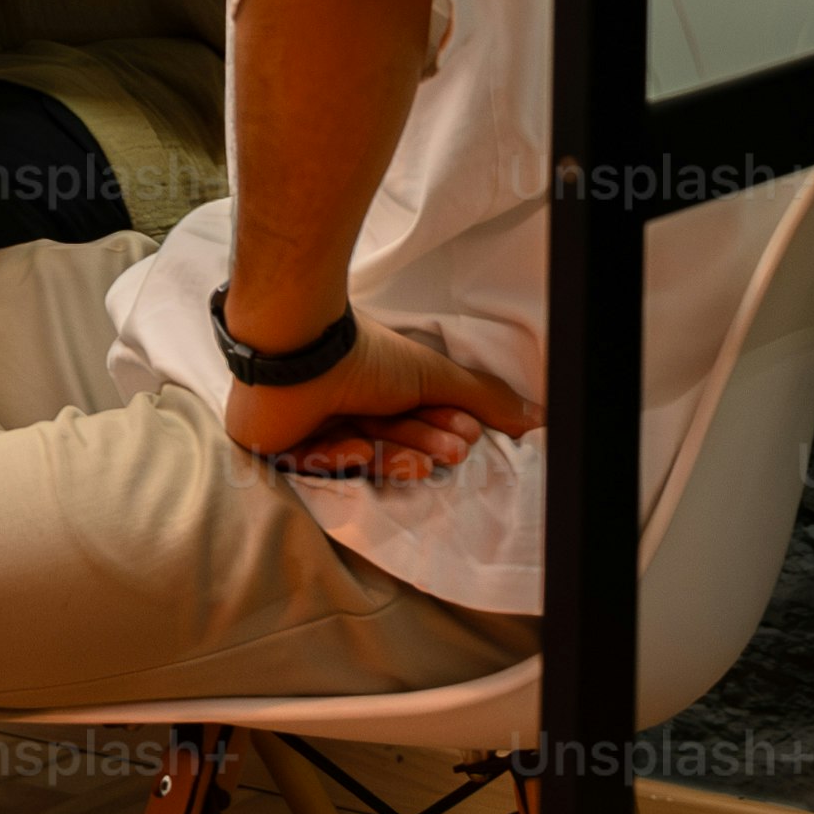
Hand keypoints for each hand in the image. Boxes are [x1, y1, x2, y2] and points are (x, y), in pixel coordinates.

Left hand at [224, 313, 532, 479]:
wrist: (300, 350)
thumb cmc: (364, 355)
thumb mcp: (433, 375)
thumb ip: (480, 396)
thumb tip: (536, 418)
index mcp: (370, 380)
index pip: (409, 416)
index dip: (440, 429)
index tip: (468, 436)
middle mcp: (339, 398)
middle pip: (388, 437)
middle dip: (423, 446)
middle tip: (453, 452)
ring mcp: (308, 420)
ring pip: (358, 452)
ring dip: (394, 457)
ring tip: (423, 461)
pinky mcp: (278, 443)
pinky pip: (315, 463)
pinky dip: (339, 456)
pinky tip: (355, 446)